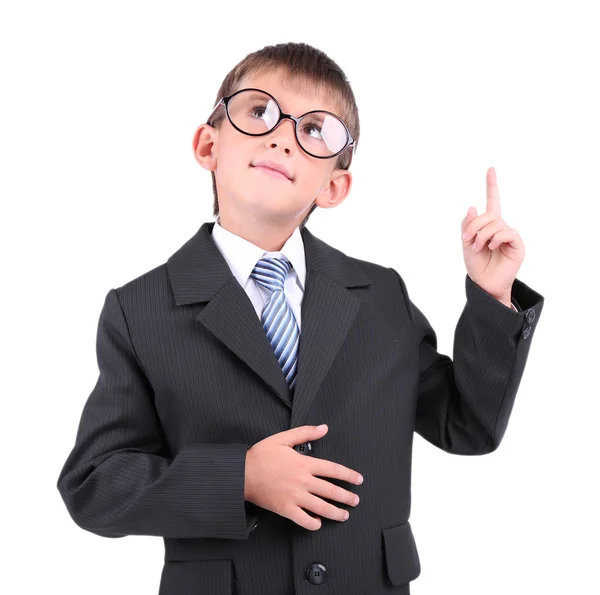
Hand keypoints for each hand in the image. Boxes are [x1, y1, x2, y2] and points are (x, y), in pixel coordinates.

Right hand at [244, 424, 362, 530]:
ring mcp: (295, 497)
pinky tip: (318, 522)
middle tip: (355, 500)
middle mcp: (303, 481)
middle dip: (347, 497)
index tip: (358, 480)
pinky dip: (314, 523)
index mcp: (304, 463)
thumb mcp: (283, 438)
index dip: (349, 475)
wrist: (241, 473)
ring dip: (336, 512)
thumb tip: (324, 428)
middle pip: (332, 491)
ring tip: (345, 515)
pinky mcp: (286, 509)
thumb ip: (305, 432)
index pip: (333, 470)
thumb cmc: (260, 455)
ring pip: (322, 508)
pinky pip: (305, 520)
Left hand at [461, 167, 525, 302]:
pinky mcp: (517, 245)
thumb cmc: (476, 265)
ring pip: (496, 222)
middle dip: (474, 225)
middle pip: (489, 214)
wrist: (484, 284)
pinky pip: (507, 232)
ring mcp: (510, 236)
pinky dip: (495, 238)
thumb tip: (472, 207)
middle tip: (466, 239)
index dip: (491, 185)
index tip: (490, 169)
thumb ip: (468, 226)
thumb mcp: (466, 244)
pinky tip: (491, 247)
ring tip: (477, 247)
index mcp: (489, 225)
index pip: (493, 201)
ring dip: (481, 234)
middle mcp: (501, 227)